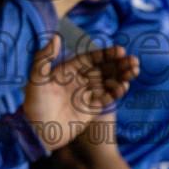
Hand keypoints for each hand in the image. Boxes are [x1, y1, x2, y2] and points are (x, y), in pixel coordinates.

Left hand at [21, 37, 139, 150]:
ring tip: (134, 71)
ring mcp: (86, 94)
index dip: (106, 54)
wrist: (37, 132)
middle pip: (104, 68)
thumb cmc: (34, 104)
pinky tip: (123, 87)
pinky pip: (106, 98)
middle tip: (134, 61)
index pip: (92, 58)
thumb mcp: (37, 79)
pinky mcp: (91, 109)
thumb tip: (56, 36)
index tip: (120, 51)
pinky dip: (116, 92)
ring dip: (122, 76)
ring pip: (108, 82)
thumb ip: (44, 57)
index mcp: (69, 70)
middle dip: (119, 64)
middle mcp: (80, 80)